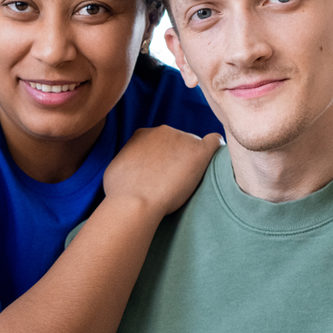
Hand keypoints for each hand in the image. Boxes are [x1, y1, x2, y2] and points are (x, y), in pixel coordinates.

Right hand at [104, 126, 223, 218]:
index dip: (161, 157)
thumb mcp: (117, 167)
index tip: (160, 173)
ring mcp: (183, 139)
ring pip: (194, 145)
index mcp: (143, 134)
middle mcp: (163, 130)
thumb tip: (134, 166)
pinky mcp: (199, 152)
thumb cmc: (121, 191)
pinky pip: (215, 142)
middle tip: (172, 181)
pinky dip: (215, 149)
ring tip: (185, 182)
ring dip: (191, 160)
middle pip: (177, 141)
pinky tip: (213, 160)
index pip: (158, 141)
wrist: (135, 201)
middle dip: (177, 157)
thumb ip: (130, 160)